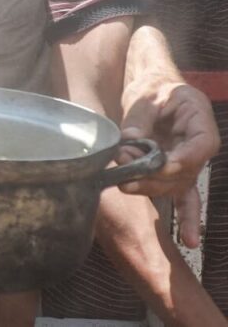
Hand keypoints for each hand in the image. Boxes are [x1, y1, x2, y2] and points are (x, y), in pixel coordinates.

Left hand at [118, 81, 219, 247]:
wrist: (153, 86)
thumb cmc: (153, 86)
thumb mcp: (146, 95)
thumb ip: (139, 118)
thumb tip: (130, 141)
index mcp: (200, 122)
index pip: (201, 147)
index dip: (183, 160)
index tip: (163, 164)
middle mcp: (199, 145)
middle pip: (184, 171)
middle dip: (153, 175)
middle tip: (125, 173)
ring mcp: (188, 161)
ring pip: (176, 186)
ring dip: (150, 187)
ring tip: (125, 183)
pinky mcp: (176, 171)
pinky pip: (185, 197)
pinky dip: (186, 218)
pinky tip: (188, 240)